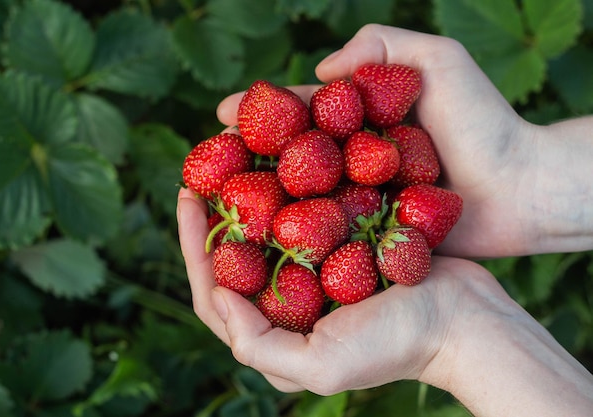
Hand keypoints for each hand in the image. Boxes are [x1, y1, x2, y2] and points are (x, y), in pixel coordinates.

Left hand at [177, 186, 592, 415]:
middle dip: (214, 212)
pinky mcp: (342, 248)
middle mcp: (288, 302)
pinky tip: (283, 156)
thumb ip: (258, 344)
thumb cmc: (397, 346)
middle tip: (203, 167)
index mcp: (274, 330)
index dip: (193, 245)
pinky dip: (290, 187)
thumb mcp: (323, 366)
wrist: (464, 321)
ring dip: (248, 194)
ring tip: (235, 153)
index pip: (213, 290)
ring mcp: (316, 272)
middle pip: (235, 255)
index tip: (187, 198)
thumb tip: (216, 294)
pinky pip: (305, 213)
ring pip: (268, 228)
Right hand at [216, 24, 592, 257]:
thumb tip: (318, 74)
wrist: (522, 186)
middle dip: (247, 158)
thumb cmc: (485, 121)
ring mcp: (359, 198)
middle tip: (205, 164)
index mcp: (360, 121)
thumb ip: (382, 47)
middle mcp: (352, 160)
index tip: (222, 113)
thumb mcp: (438, 62)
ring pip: (299, 197)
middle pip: (289, 157)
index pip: (299, 114)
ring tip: (221, 205)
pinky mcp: (370, 235)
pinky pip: (325, 235)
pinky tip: (261, 243)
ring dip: (260, 201)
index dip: (260, 112)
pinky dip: (294, 237)